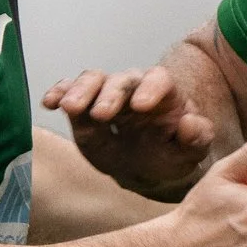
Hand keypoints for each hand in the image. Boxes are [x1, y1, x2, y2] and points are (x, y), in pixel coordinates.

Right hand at [44, 63, 215, 198]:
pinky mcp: (84, 106)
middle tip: (100, 115)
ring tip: (68, 108)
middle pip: (121, 80)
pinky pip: (69, 91)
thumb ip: (197, 137)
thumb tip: (189, 123)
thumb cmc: (171, 154)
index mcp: (165, 94)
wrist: (146, 167)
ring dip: (79, 91)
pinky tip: (49, 103)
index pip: (159, 80)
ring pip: (93, 81)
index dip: (151, 89)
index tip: (141, 107)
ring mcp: (107, 94)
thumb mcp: (191, 152)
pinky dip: (59, 93)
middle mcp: (135, 87)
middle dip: (110, 94)